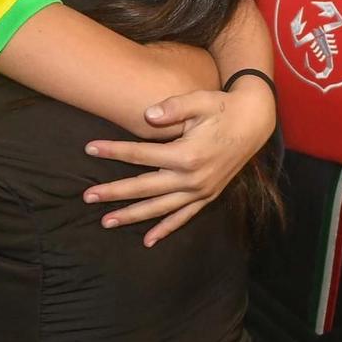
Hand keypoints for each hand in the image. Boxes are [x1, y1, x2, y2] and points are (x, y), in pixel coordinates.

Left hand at [81, 78, 276, 245]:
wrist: (254, 121)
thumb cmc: (223, 107)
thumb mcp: (200, 100)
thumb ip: (173, 107)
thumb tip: (148, 115)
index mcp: (187, 154)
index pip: (141, 154)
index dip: (113, 150)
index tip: (89, 148)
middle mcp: (192, 178)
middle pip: (144, 187)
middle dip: (114, 192)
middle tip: (87, 196)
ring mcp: (201, 190)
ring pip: (160, 208)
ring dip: (132, 216)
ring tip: (106, 222)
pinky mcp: (208, 195)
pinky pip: (184, 217)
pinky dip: (166, 229)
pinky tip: (148, 240)